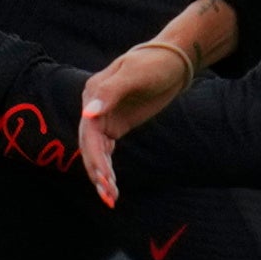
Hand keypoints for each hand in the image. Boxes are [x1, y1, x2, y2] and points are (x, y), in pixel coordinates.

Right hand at [76, 39, 200, 208]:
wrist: (172, 60)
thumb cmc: (154, 62)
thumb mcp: (134, 75)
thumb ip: (110, 93)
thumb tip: (88, 114)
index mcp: (93, 94)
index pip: (88, 132)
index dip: (94, 157)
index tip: (104, 178)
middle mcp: (94, 108)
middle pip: (90, 146)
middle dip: (97, 172)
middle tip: (108, 195)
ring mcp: (104, 118)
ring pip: (97, 152)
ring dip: (101, 175)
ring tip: (110, 199)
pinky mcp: (117, 125)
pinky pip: (106, 150)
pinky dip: (108, 168)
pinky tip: (112, 187)